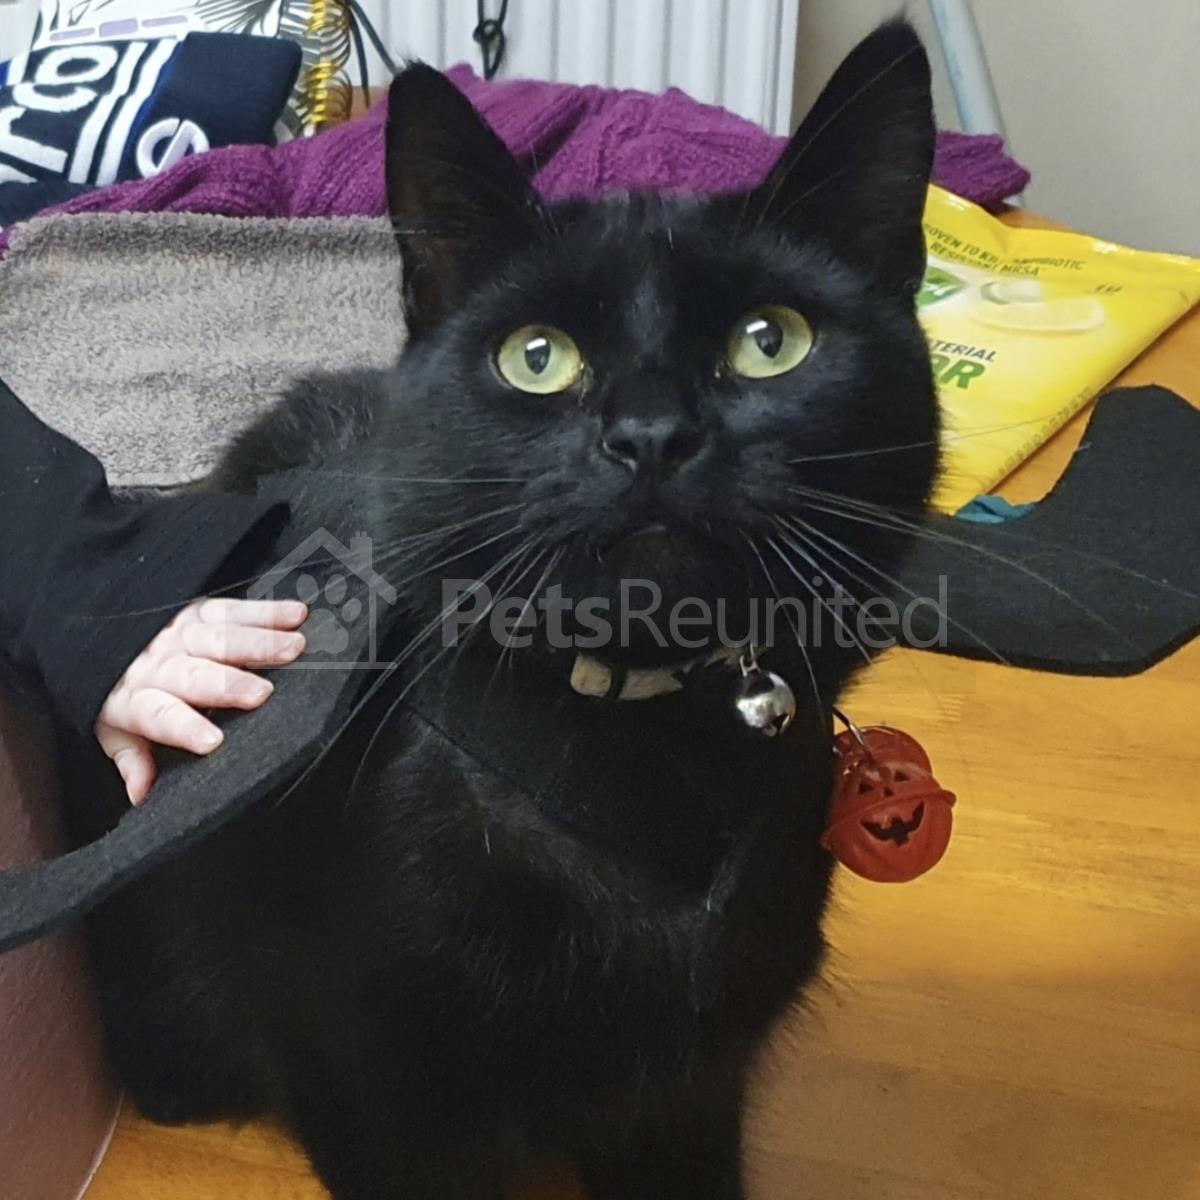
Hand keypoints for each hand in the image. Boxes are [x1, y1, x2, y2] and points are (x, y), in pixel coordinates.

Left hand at [95, 598, 306, 804]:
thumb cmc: (122, 693)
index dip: (184, 728)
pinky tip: (295, 616)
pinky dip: (266, 612)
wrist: (100, 636)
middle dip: (227, 684)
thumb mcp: (115, 730)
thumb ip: (132, 758)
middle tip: (260, 694)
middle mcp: (158, 664)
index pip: (158, 716)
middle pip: (194, 674)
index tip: (212, 742)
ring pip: (218, 637)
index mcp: (134, 699)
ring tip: (293, 648)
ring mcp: (178, 633)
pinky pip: (232, 609)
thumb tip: (141, 793)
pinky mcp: (197, 611)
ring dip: (258, 642)